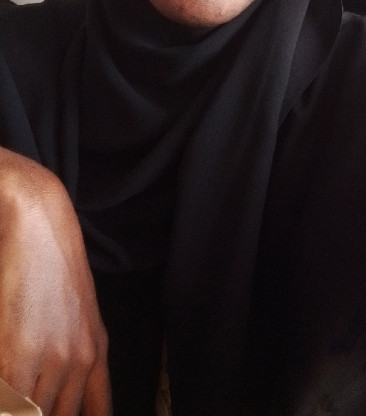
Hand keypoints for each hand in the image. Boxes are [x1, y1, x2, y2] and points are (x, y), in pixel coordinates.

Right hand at [0, 148, 111, 415]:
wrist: (41, 226)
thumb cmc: (55, 268)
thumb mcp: (81, 313)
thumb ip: (81, 359)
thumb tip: (74, 397)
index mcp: (96, 353)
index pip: (98, 412)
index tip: (58, 414)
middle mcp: (79, 361)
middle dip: (40, 413)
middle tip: (30, 402)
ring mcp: (50, 359)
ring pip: (33, 414)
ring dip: (21, 407)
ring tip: (16, 395)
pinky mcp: (18, 352)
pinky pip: (11, 402)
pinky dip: (8, 401)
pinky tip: (7, 388)